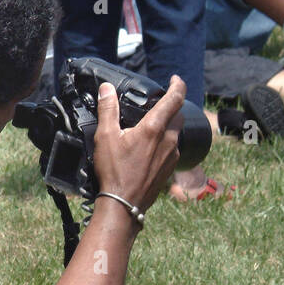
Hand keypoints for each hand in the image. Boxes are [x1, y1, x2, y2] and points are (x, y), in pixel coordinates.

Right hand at [91, 74, 185, 213]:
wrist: (124, 205)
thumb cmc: (114, 172)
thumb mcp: (105, 137)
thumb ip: (107, 110)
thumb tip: (106, 89)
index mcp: (154, 127)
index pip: (175, 98)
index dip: (178, 85)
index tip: (174, 79)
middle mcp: (169, 140)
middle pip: (177, 115)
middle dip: (170, 106)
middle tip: (156, 105)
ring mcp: (172, 155)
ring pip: (175, 133)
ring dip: (166, 127)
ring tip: (149, 129)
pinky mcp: (170, 169)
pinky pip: (172, 149)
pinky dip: (164, 143)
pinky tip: (149, 150)